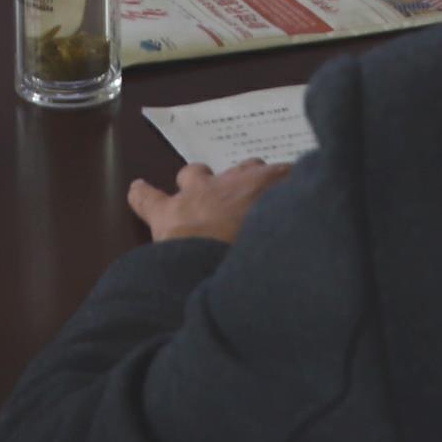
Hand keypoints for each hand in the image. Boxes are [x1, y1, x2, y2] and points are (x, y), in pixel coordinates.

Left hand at [129, 159, 289, 246]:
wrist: (217, 270)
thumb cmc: (260, 257)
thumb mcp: (283, 240)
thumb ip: (293, 232)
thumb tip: (302, 238)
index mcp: (265, 187)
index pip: (282, 174)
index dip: (286, 183)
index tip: (293, 194)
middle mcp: (232, 183)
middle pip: (246, 170)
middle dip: (249, 180)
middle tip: (253, 202)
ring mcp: (196, 195)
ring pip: (196, 173)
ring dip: (200, 179)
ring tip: (202, 190)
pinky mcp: (166, 212)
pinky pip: (147, 197)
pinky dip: (143, 194)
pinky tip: (138, 189)